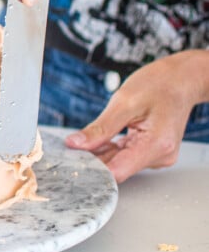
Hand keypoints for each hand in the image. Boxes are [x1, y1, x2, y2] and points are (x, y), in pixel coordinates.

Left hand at [64, 52, 208, 181]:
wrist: (181, 79)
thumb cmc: (159, 84)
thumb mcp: (124, 101)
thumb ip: (100, 128)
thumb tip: (76, 144)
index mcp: (156, 145)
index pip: (117, 172)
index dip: (92, 168)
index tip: (72, 160)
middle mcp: (159, 156)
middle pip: (117, 168)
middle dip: (92, 159)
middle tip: (71, 148)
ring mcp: (157, 155)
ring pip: (119, 162)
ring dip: (100, 153)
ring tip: (84, 140)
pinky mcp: (151, 151)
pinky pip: (125, 155)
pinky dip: (110, 148)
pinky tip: (98, 140)